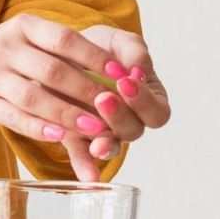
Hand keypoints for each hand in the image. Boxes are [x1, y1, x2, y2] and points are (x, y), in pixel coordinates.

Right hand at [0, 15, 135, 182]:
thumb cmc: (2, 54)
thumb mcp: (28, 38)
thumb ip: (63, 50)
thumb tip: (116, 69)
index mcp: (24, 26)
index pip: (65, 39)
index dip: (95, 57)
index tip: (122, 73)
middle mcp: (6, 48)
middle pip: (52, 70)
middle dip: (87, 91)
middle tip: (115, 107)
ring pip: (34, 97)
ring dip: (67, 114)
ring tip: (95, 129)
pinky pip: (14, 117)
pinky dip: (38, 128)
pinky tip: (60, 138)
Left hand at [75, 25, 171, 157]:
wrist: (62, 50)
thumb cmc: (100, 47)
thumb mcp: (119, 41)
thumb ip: (134, 51)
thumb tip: (140, 70)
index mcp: (147, 99)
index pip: (157, 112)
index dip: (145, 102)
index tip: (127, 81)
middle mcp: (129, 120)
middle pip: (134, 131)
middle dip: (120, 117)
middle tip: (103, 98)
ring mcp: (103, 131)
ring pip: (111, 146)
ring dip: (104, 143)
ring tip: (95, 139)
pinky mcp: (77, 136)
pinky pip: (82, 155)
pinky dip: (84, 166)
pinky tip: (87, 177)